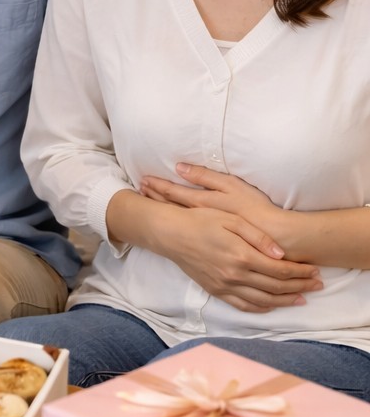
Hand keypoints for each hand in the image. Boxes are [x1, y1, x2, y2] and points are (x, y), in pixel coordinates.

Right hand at [139, 165, 320, 312]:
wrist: (170, 233)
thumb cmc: (200, 220)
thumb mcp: (231, 218)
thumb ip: (258, 237)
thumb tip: (281, 255)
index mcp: (241, 255)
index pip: (280, 270)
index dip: (300, 272)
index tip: (314, 270)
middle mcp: (234, 275)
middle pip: (275, 287)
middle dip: (300, 286)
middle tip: (317, 285)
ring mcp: (224, 285)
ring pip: (262, 301)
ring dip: (285, 301)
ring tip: (302, 297)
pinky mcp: (215, 290)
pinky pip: (243, 306)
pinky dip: (261, 308)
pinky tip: (272, 305)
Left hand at [141, 162, 281, 226]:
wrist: (277, 239)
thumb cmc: (255, 209)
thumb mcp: (231, 186)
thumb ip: (204, 177)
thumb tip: (179, 167)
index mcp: (201, 205)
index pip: (172, 194)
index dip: (158, 186)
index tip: (144, 180)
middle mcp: (197, 222)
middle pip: (169, 208)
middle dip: (154, 199)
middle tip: (140, 190)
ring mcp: (203, 237)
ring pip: (175, 224)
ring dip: (159, 215)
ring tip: (146, 209)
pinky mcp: (211, 248)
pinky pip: (187, 240)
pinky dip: (174, 235)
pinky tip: (169, 234)